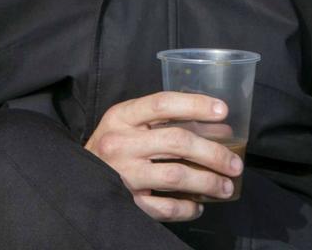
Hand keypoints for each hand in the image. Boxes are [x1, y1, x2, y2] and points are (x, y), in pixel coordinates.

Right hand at [85, 91, 242, 221]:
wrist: (75, 177)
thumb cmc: (114, 145)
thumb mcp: (130, 122)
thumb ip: (166, 120)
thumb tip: (220, 129)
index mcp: (122, 116)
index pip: (163, 104)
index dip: (196, 104)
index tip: (223, 111)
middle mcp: (121, 143)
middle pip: (177, 141)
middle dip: (214, 153)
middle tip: (236, 164)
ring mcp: (122, 174)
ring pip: (175, 176)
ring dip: (207, 182)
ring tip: (226, 187)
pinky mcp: (124, 201)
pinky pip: (162, 207)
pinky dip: (185, 208)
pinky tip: (198, 205)